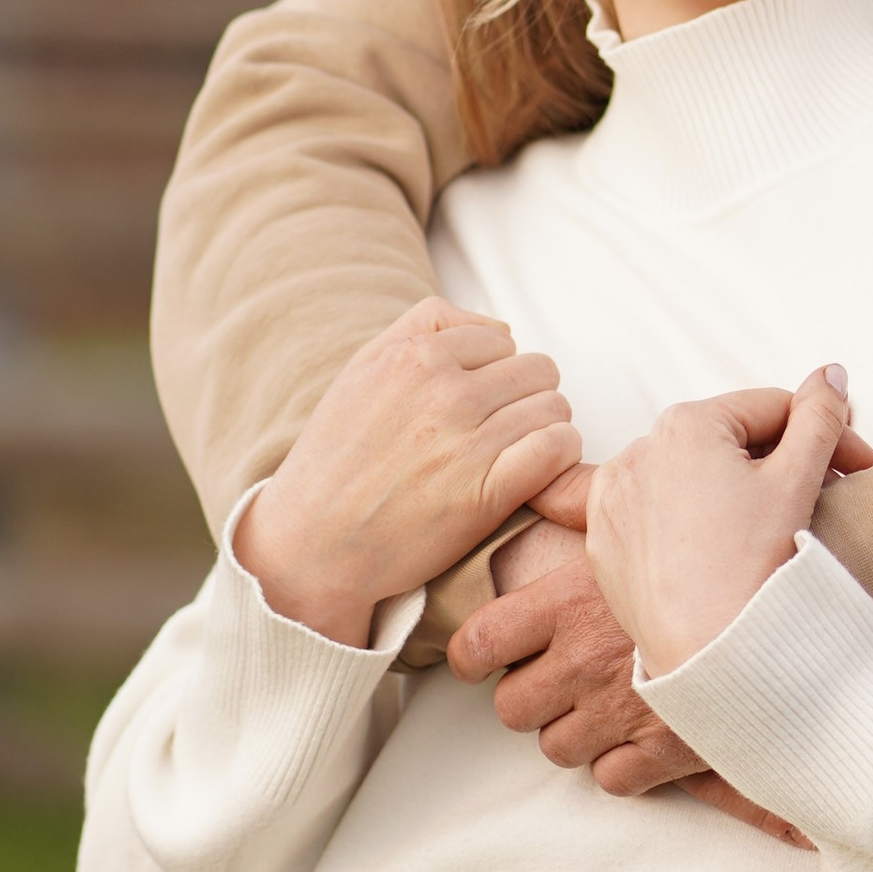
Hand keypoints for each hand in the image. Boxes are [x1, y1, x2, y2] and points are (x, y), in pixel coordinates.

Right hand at [235, 300, 579, 648]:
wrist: (314, 543)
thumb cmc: (337, 460)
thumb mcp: (362, 370)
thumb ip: (427, 328)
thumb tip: (501, 328)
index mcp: (413, 356)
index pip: (502, 339)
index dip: (496, 372)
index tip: (479, 403)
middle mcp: (444, 393)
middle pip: (537, 370)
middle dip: (526, 397)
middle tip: (500, 430)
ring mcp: (468, 443)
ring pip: (554, 407)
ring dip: (544, 429)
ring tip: (512, 453)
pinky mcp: (488, 493)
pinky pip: (558, 448)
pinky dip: (558, 457)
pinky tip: (533, 472)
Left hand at [447, 520, 817, 845]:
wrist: (778, 600)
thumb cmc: (711, 546)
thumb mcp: (639, 512)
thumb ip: (578, 497)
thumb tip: (540, 485)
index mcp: (565, 603)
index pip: (477, 644)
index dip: (475, 656)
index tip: (491, 655)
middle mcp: (581, 661)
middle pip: (511, 708)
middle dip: (533, 700)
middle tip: (565, 681)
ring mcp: (617, 711)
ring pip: (557, 747)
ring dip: (578, 734)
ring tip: (608, 707)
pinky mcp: (660, 750)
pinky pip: (612, 779)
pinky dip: (625, 766)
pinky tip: (645, 737)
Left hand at [587, 369, 860, 679]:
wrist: (710, 654)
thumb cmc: (753, 566)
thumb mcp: (799, 481)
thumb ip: (820, 417)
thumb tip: (829, 374)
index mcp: (688, 423)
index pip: (773, 410)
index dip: (826, 436)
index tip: (858, 469)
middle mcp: (638, 448)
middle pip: (730, 441)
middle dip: (779, 463)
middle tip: (824, 499)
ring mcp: (613, 495)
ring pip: (690, 475)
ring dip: (732, 489)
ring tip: (769, 528)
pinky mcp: (603, 538)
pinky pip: (654, 513)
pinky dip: (687, 520)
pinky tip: (719, 548)